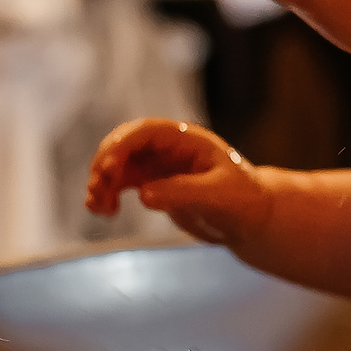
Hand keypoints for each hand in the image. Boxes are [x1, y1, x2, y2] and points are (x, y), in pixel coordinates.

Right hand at [86, 119, 268, 246]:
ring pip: (117, 165)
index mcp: (186, 139)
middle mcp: (168, 147)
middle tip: (98, 191)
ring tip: (98, 208)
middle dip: (105, 164)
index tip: (109, 170)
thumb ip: (183, 192)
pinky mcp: (154, 184)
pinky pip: (121, 184)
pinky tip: (103, 212)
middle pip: (123, 145)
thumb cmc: (243, 200)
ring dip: (101, 182)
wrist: (252, 219)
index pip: (145, 131)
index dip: (121, 146)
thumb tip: (143, 195)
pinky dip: (107, 194)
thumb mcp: (217, 195)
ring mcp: (158, 165)